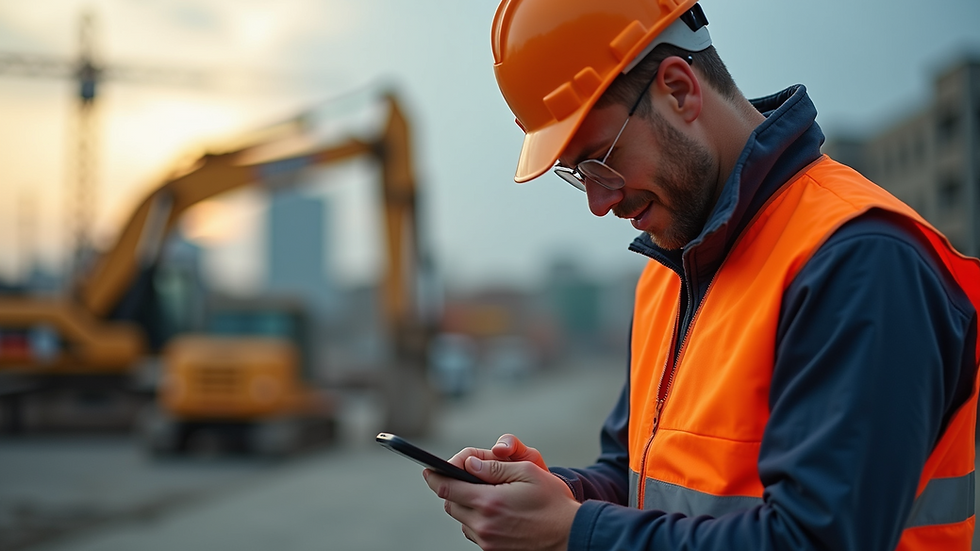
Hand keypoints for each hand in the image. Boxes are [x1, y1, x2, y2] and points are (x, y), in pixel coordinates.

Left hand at [424, 438, 579, 550]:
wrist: (571, 535)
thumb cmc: (552, 501)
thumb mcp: (528, 472)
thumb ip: (495, 467)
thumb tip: (468, 464)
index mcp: (489, 501)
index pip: (447, 488)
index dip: (434, 476)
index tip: (429, 469)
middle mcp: (483, 525)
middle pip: (450, 505)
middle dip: (453, 489)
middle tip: (467, 479)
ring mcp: (488, 541)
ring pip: (461, 520)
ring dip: (466, 506)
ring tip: (488, 497)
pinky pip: (474, 533)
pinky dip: (477, 521)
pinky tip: (497, 513)